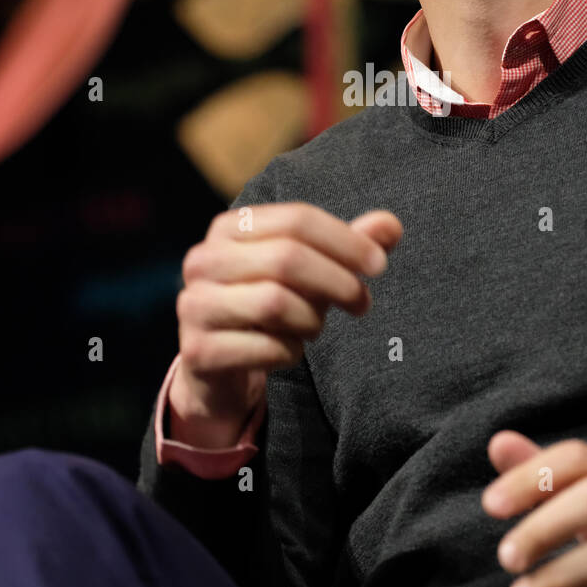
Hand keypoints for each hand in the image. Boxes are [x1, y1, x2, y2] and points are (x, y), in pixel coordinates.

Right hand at [172, 203, 402, 442]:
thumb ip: (348, 246)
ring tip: (315, 327)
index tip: (379, 264)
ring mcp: (194, 305)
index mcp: (230, 227)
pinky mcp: (197, 350)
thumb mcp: (312, 272)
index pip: (296, 219)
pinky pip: (265, 347)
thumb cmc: (272, 305)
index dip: (345, 240)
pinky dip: (290, 352)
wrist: (220, 366)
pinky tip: (288, 351)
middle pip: (287, 258)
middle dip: (337, 282)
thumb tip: (392, 225)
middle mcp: (203, 260)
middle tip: (363, 303)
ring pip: (275, 303)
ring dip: (311, 320)